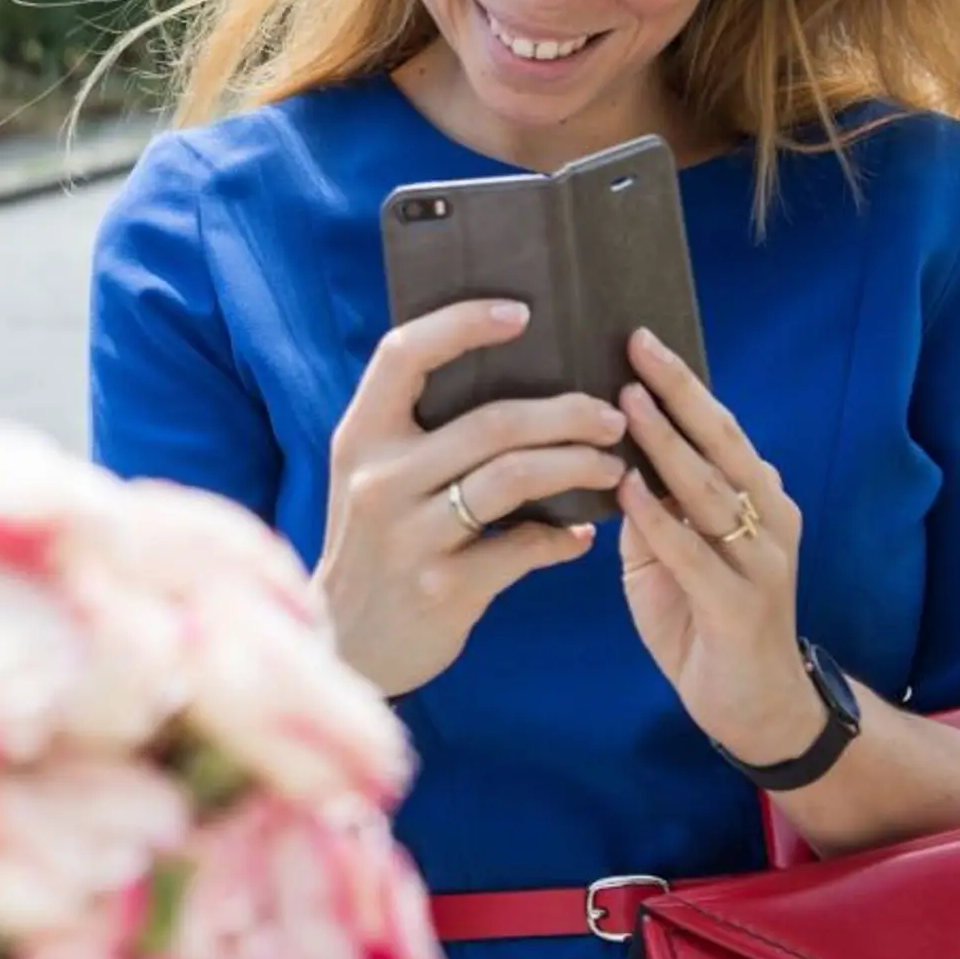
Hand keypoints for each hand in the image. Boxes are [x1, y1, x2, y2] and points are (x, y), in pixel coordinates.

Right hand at [316, 300, 630, 696]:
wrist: (347, 645)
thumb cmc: (375, 547)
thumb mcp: (372, 479)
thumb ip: (419, 433)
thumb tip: (518, 376)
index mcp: (360, 438)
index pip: (404, 355)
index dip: (463, 324)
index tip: (522, 313)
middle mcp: (379, 479)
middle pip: (491, 421)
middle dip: (566, 413)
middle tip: (610, 416)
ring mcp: (408, 535)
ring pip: (514, 477)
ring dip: (577, 465)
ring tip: (612, 464)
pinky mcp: (441, 587)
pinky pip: (524, 547)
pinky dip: (563, 539)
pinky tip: (582, 536)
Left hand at [614, 327, 823, 767]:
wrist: (756, 709)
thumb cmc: (705, 620)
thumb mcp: (672, 554)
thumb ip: (652, 506)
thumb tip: (603, 453)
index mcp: (754, 498)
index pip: (717, 427)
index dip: (681, 383)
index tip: (639, 338)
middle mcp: (768, 518)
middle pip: (722, 442)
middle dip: (678, 392)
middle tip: (636, 345)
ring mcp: (761, 561)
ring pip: (711, 489)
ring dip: (667, 443)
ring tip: (627, 402)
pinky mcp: (741, 607)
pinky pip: (696, 553)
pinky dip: (661, 519)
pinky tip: (627, 490)